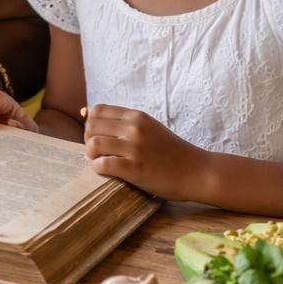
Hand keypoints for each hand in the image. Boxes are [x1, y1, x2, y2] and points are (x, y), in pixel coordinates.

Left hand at [83, 104, 207, 199]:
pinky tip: (108, 172)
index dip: (91, 124)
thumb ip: (123, 122)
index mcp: (138, 116)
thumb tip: (84, 112)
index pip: (97, 110)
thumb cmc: (172, 152)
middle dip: (88, 140)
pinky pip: (102, 165)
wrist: (198, 171)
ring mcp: (134, 148)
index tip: (98, 136)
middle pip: (91, 127)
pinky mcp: (135, 169)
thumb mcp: (150, 128)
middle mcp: (134, 128)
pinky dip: (99, 169)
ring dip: (91, 156)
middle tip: (98, 153)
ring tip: (101, 162)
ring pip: (93, 145)